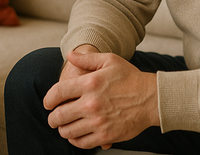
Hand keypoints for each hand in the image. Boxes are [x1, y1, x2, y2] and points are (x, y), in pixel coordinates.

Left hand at [43, 49, 158, 149]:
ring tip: (63, 127)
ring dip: (62, 130)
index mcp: (90, 84)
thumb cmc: (130, 78)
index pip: (58, 93)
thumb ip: (87, 58)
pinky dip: (75, 140)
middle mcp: (91, 104)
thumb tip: (70, 55)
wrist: (151, 99)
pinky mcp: (106, 135)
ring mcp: (98, 121)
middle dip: (52, 118)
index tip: (47, 103)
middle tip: (52, 118)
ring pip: (68, 131)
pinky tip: (75, 136)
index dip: (48, 99)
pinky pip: (82, 143)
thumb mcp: (110, 60)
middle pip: (59, 115)